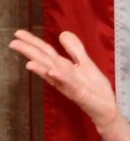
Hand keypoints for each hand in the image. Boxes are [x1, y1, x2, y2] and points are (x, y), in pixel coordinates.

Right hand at [9, 29, 129, 140]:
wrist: (106, 107)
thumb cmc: (94, 87)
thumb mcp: (85, 63)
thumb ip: (74, 49)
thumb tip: (63, 33)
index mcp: (63, 68)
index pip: (46, 52)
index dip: (33, 42)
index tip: (18, 33)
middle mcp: (62, 76)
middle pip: (45, 62)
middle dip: (30, 53)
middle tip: (13, 43)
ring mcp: (69, 86)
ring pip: (53, 75)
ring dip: (41, 69)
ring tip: (28, 61)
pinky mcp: (80, 94)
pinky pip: (69, 85)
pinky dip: (60, 78)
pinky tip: (52, 72)